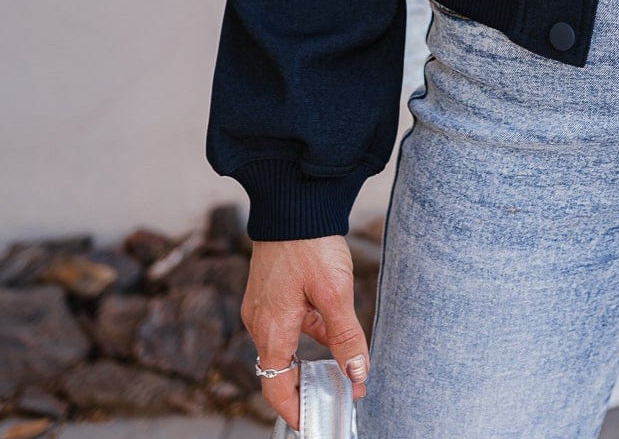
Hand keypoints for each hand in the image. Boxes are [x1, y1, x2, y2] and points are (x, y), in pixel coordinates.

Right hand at [242, 236, 370, 430]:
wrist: (294, 202)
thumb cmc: (309, 244)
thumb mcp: (335, 293)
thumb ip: (346, 337)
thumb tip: (357, 374)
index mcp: (271, 329)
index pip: (275, 387)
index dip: (295, 410)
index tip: (315, 422)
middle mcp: (261, 321)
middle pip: (280, 368)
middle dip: (308, 386)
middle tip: (339, 395)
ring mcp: (264, 305)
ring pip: (289, 343)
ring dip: (313, 356)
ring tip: (345, 366)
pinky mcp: (272, 290)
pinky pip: (290, 322)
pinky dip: (311, 330)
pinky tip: (333, 327)